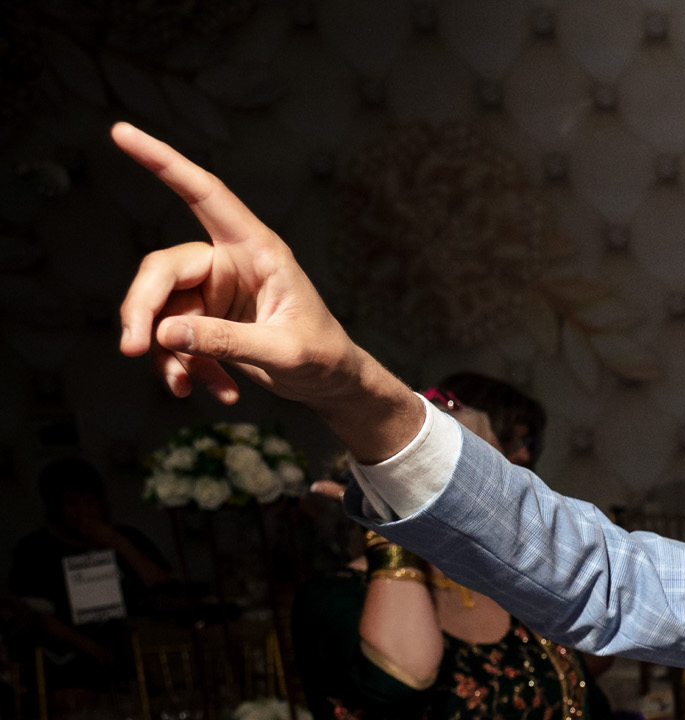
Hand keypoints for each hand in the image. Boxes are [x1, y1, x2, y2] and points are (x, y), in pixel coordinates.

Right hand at [110, 124, 421, 459]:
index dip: (164, 162)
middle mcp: (230, 262)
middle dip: (142, 310)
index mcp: (258, 250)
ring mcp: (215, 292)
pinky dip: (186, 368)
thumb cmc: (323, 358)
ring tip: (184, 388)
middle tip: (135, 350)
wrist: (334, 385)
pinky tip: (219, 393)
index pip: (205, 194)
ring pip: (161, 311)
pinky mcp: (207, 319)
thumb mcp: (283, 352)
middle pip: (162, 270)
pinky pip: (175, 339)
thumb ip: (228, 341)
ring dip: (167, 353)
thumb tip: (166, 333)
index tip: (121, 132)